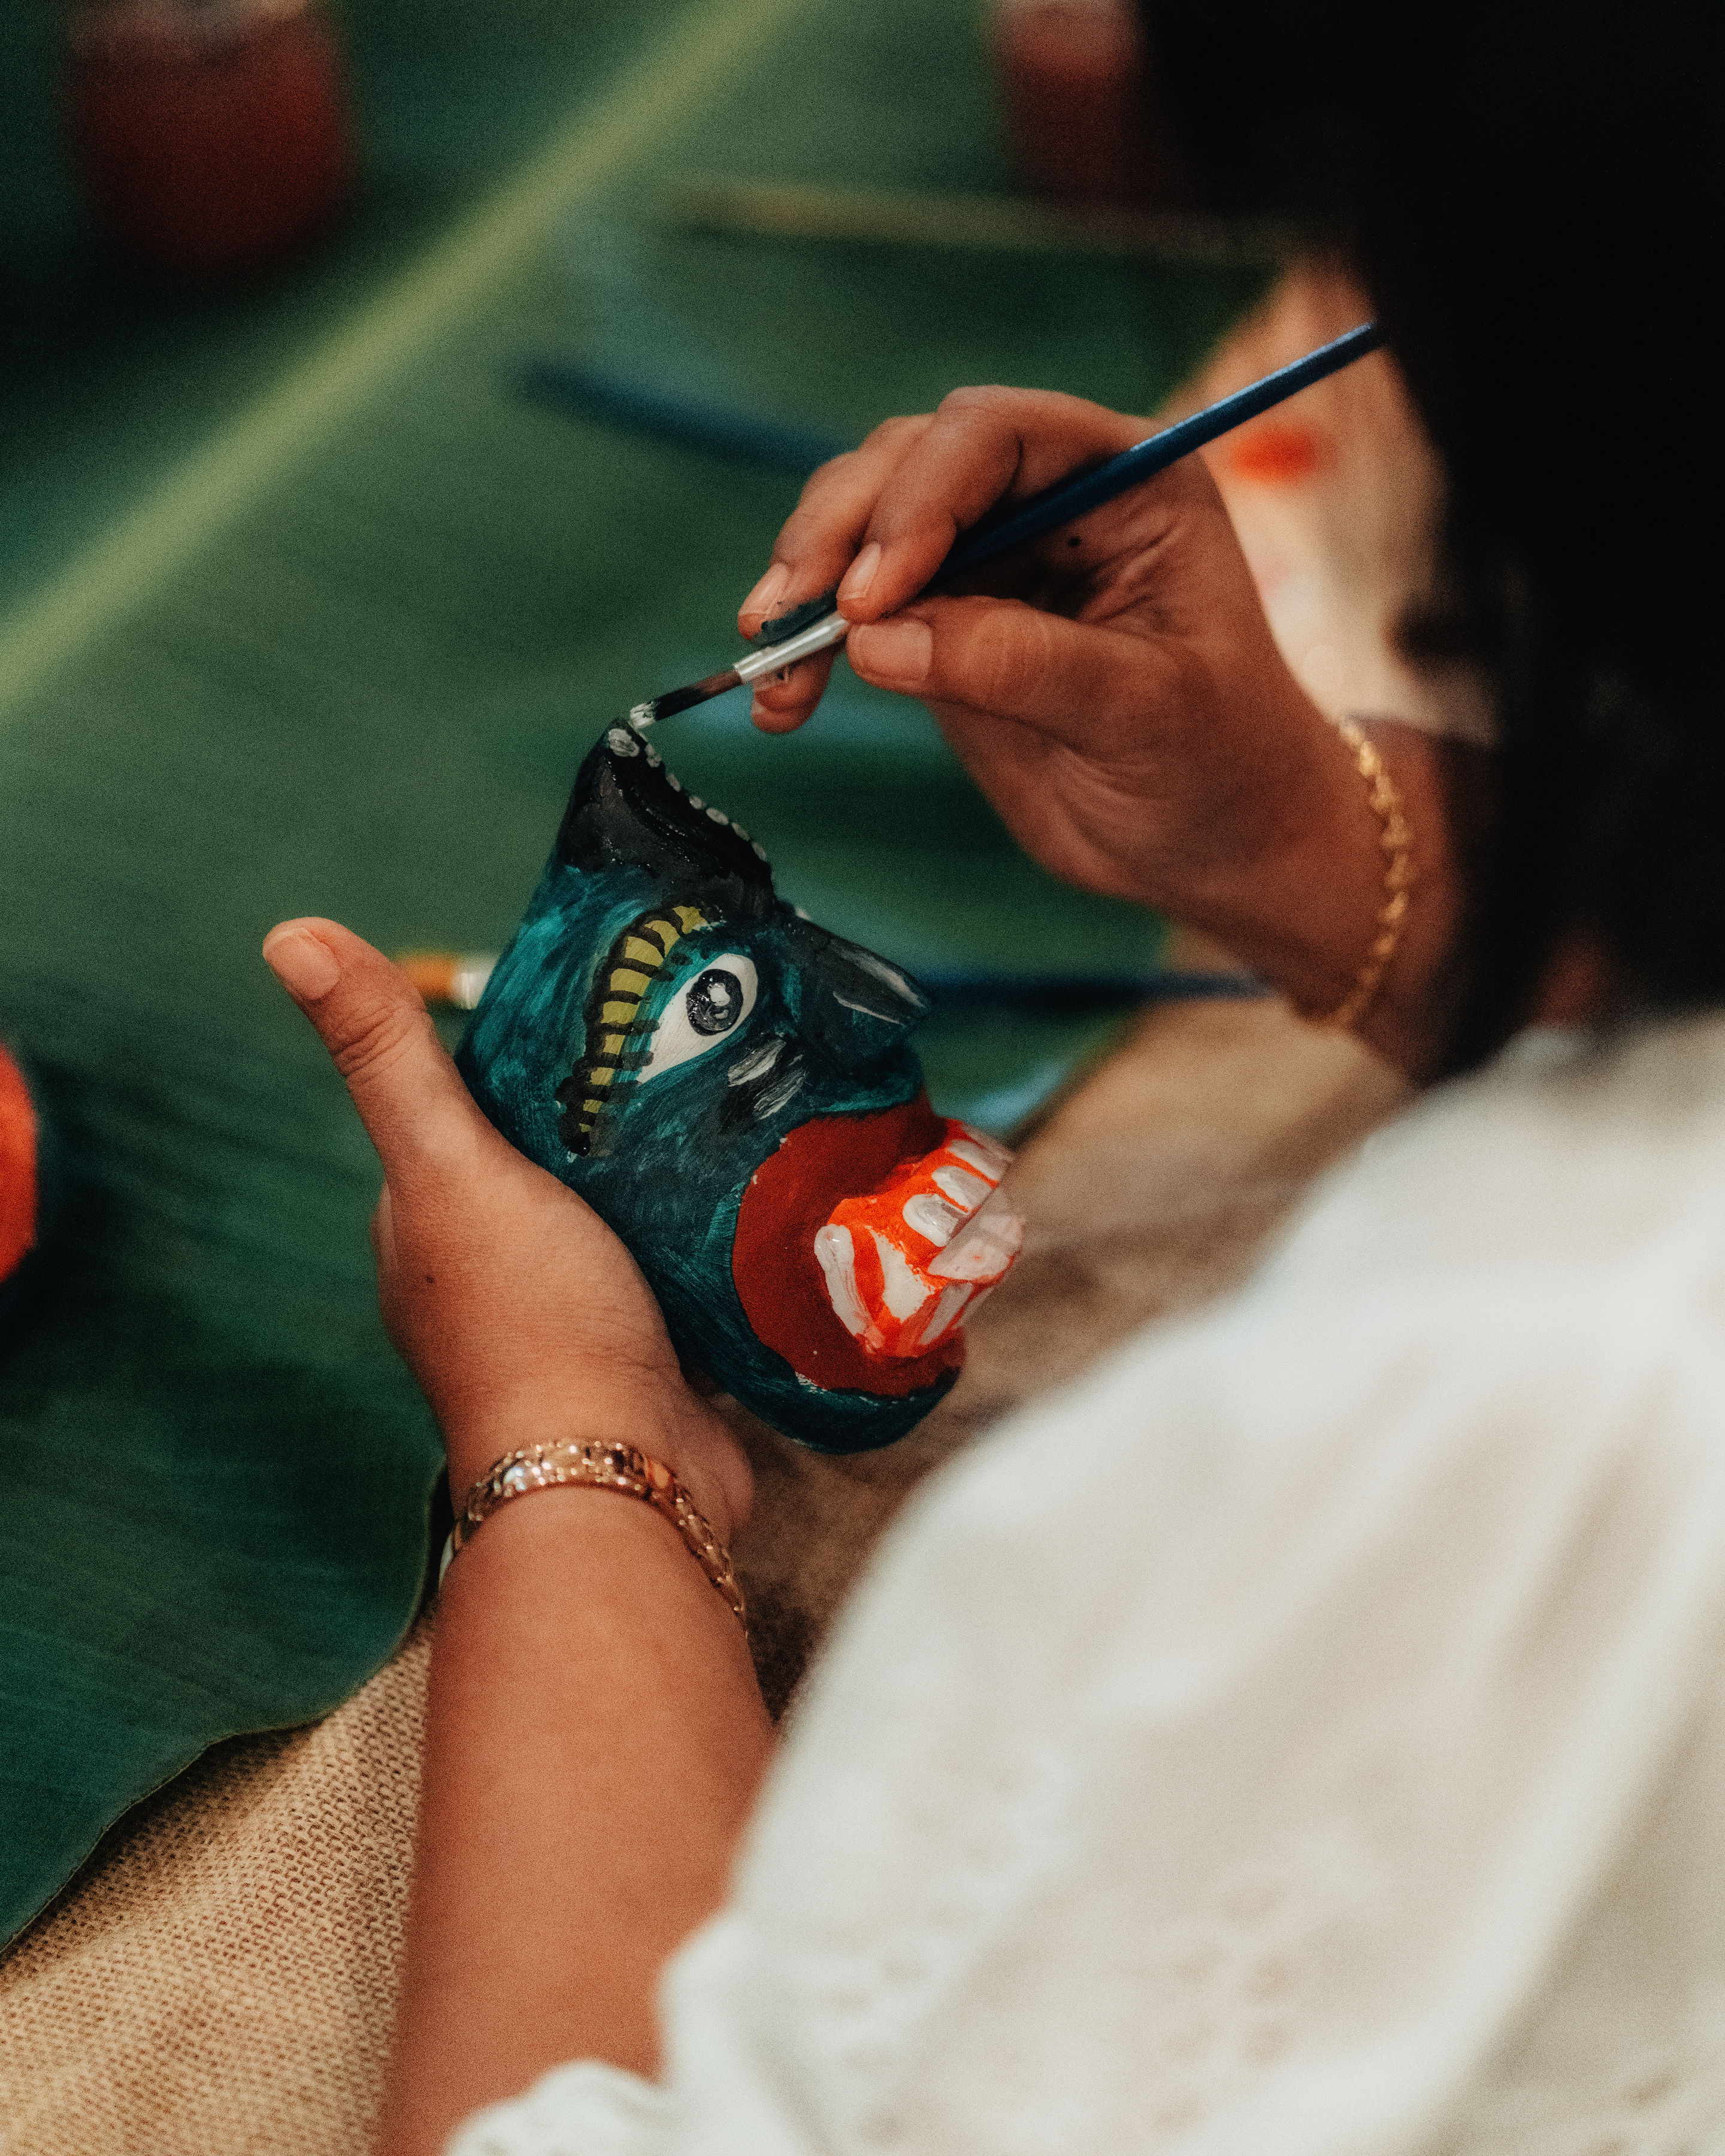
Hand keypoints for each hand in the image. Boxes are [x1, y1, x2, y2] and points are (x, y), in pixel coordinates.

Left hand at [261, 919, 750, 1540]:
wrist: (623, 1477)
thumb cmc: (530, 1320)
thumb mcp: (452, 1165)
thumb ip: (389, 1058)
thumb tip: (290, 933)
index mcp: (430, 1221)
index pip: (475, 1105)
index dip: (535, 1048)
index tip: (614, 993)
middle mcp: (494, 1270)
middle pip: (561, 1156)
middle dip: (622, 1105)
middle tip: (703, 1036)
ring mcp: (577, 1316)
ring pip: (631, 1212)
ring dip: (678, 1169)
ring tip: (748, 1098)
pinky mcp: (656, 1350)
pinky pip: (689, 1269)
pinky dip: (719, 1234)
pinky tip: (767, 1192)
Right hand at [739, 388, 1460, 1056]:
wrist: (1224, 846)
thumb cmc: (1221, 765)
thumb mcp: (1141, 710)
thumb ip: (1016, 662)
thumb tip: (873, 640)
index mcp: (1126, 480)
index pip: (995, 436)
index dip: (919, 499)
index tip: (873, 596)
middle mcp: (1051, 499)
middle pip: (909, 464)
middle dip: (839, 534)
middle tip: (790, 620)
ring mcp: (991, 561)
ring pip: (866, 528)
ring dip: (807, 588)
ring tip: (774, 669)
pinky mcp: (946, 628)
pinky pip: (857, 616)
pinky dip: (810, 651)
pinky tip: (784, 705)